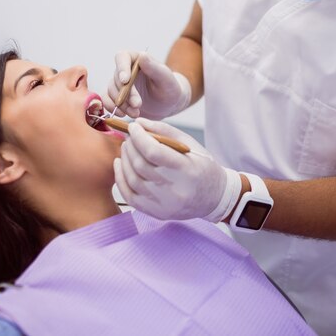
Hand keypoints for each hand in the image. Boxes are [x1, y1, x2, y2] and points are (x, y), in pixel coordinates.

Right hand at [104, 51, 190, 119]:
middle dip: (125, 94)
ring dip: (121, 104)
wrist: (168, 105)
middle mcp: (125, 69)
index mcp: (137, 59)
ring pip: (111, 91)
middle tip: (138, 105)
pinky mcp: (117, 96)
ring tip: (136, 113)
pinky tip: (123, 115)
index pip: (122, 57)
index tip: (126, 81)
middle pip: (116, 78)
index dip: (121, 68)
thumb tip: (142, 55)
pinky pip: (106, 100)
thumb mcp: (166, 79)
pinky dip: (112, 108)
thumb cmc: (170, 88)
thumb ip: (155, 68)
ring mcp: (119, 83)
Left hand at [113, 119, 240, 220]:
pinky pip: (130, 196)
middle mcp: (175, 189)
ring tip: (126, 147)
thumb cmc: (202, 165)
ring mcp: (164, 204)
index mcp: (186, 169)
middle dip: (130, 146)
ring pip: (132, 179)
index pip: (153, 151)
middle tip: (130, 136)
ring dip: (125, 159)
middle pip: (140, 165)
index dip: (139, 137)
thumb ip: (164, 130)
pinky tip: (120, 164)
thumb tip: (139, 122)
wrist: (214, 197)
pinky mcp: (156, 212)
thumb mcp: (190, 143)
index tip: (133, 126)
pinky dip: (121, 178)